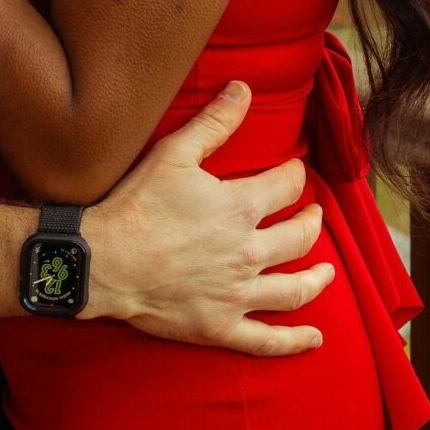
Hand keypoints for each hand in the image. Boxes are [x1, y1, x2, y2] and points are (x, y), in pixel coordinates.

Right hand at [83, 82, 334, 355]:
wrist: (103, 261)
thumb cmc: (137, 205)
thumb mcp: (175, 153)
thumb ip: (215, 121)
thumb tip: (245, 88)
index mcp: (241, 208)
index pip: (287, 186)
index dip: (295, 175)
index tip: (294, 171)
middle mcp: (248, 253)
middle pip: (299, 237)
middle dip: (311, 222)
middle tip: (313, 215)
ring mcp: (236, 294)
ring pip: (293, 289)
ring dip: (317, 278)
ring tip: (326, 270)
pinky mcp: (220, 327)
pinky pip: (266, 340)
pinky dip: (294, 341)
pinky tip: (314, 338)